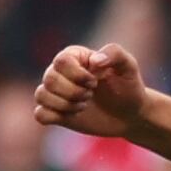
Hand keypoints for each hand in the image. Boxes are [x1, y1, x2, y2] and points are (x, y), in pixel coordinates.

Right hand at [31, 42, 148, 139]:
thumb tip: (94, 61)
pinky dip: (55, 117)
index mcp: (74, 56)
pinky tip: (74, 115)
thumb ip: (114, 53)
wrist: (130, 114)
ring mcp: (57, 93)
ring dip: (65, 105)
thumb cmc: (129, 86)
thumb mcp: (128, 66)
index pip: (60, 61)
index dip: (78, 76)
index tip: (95, 82)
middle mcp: (61, 72)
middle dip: (73, 92)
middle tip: (91, 95)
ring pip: (41, 95)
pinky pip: (39, 114)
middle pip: (49, 79)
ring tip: (84, 105)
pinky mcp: (56, 113)